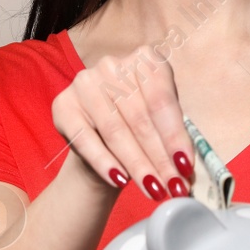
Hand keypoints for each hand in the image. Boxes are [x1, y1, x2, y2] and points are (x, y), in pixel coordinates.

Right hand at [51, 44, 196, 201]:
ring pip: (116, 132)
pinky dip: (104, 163)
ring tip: (153, 190)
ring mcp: (85, 83)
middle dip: (160, 158)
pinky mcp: (63, 105)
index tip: (186, 166)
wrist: (100, 140)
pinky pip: (85, 139)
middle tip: (174, 187)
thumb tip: (186, 168)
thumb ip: (173, 138)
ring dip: (138, 165)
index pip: (162, 101)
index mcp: (145, 59)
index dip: (175, 136)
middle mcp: (112, 65)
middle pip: (140, 119)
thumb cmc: (137, 128)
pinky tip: (120, 181)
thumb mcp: (159, 124)